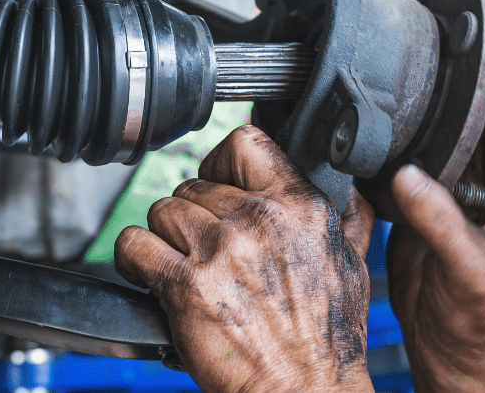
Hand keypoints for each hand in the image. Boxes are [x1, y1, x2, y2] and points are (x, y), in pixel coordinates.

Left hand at [114, 126, 375, 392]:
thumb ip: (345, 217)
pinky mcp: (186, 285)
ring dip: (164, 238)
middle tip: (204, 250)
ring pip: (162, 211)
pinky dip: (132, 258)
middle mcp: (259, 221)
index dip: (220, 162)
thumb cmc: (326, 341)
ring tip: (181, 264)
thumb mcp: (352, 265)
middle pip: (192, 185)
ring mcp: (221, 250)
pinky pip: (134, 245)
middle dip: (192, 217)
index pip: (243, 143)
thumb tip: (344, 187)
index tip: (216, 182)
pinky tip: (148, 273)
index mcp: (299, 207)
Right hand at [388, 8, 484, 392]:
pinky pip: (431, 145)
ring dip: (451, 92)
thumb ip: (440, 222)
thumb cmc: (474, 312)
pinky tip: (404, 100)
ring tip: (432, 50)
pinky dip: (420, 122)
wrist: (444, 336)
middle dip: (484, 72)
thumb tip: (408, 178)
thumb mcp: (468, 268)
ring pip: (464, 124)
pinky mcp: (438, 189)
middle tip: (468, 29)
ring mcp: (471, 183)